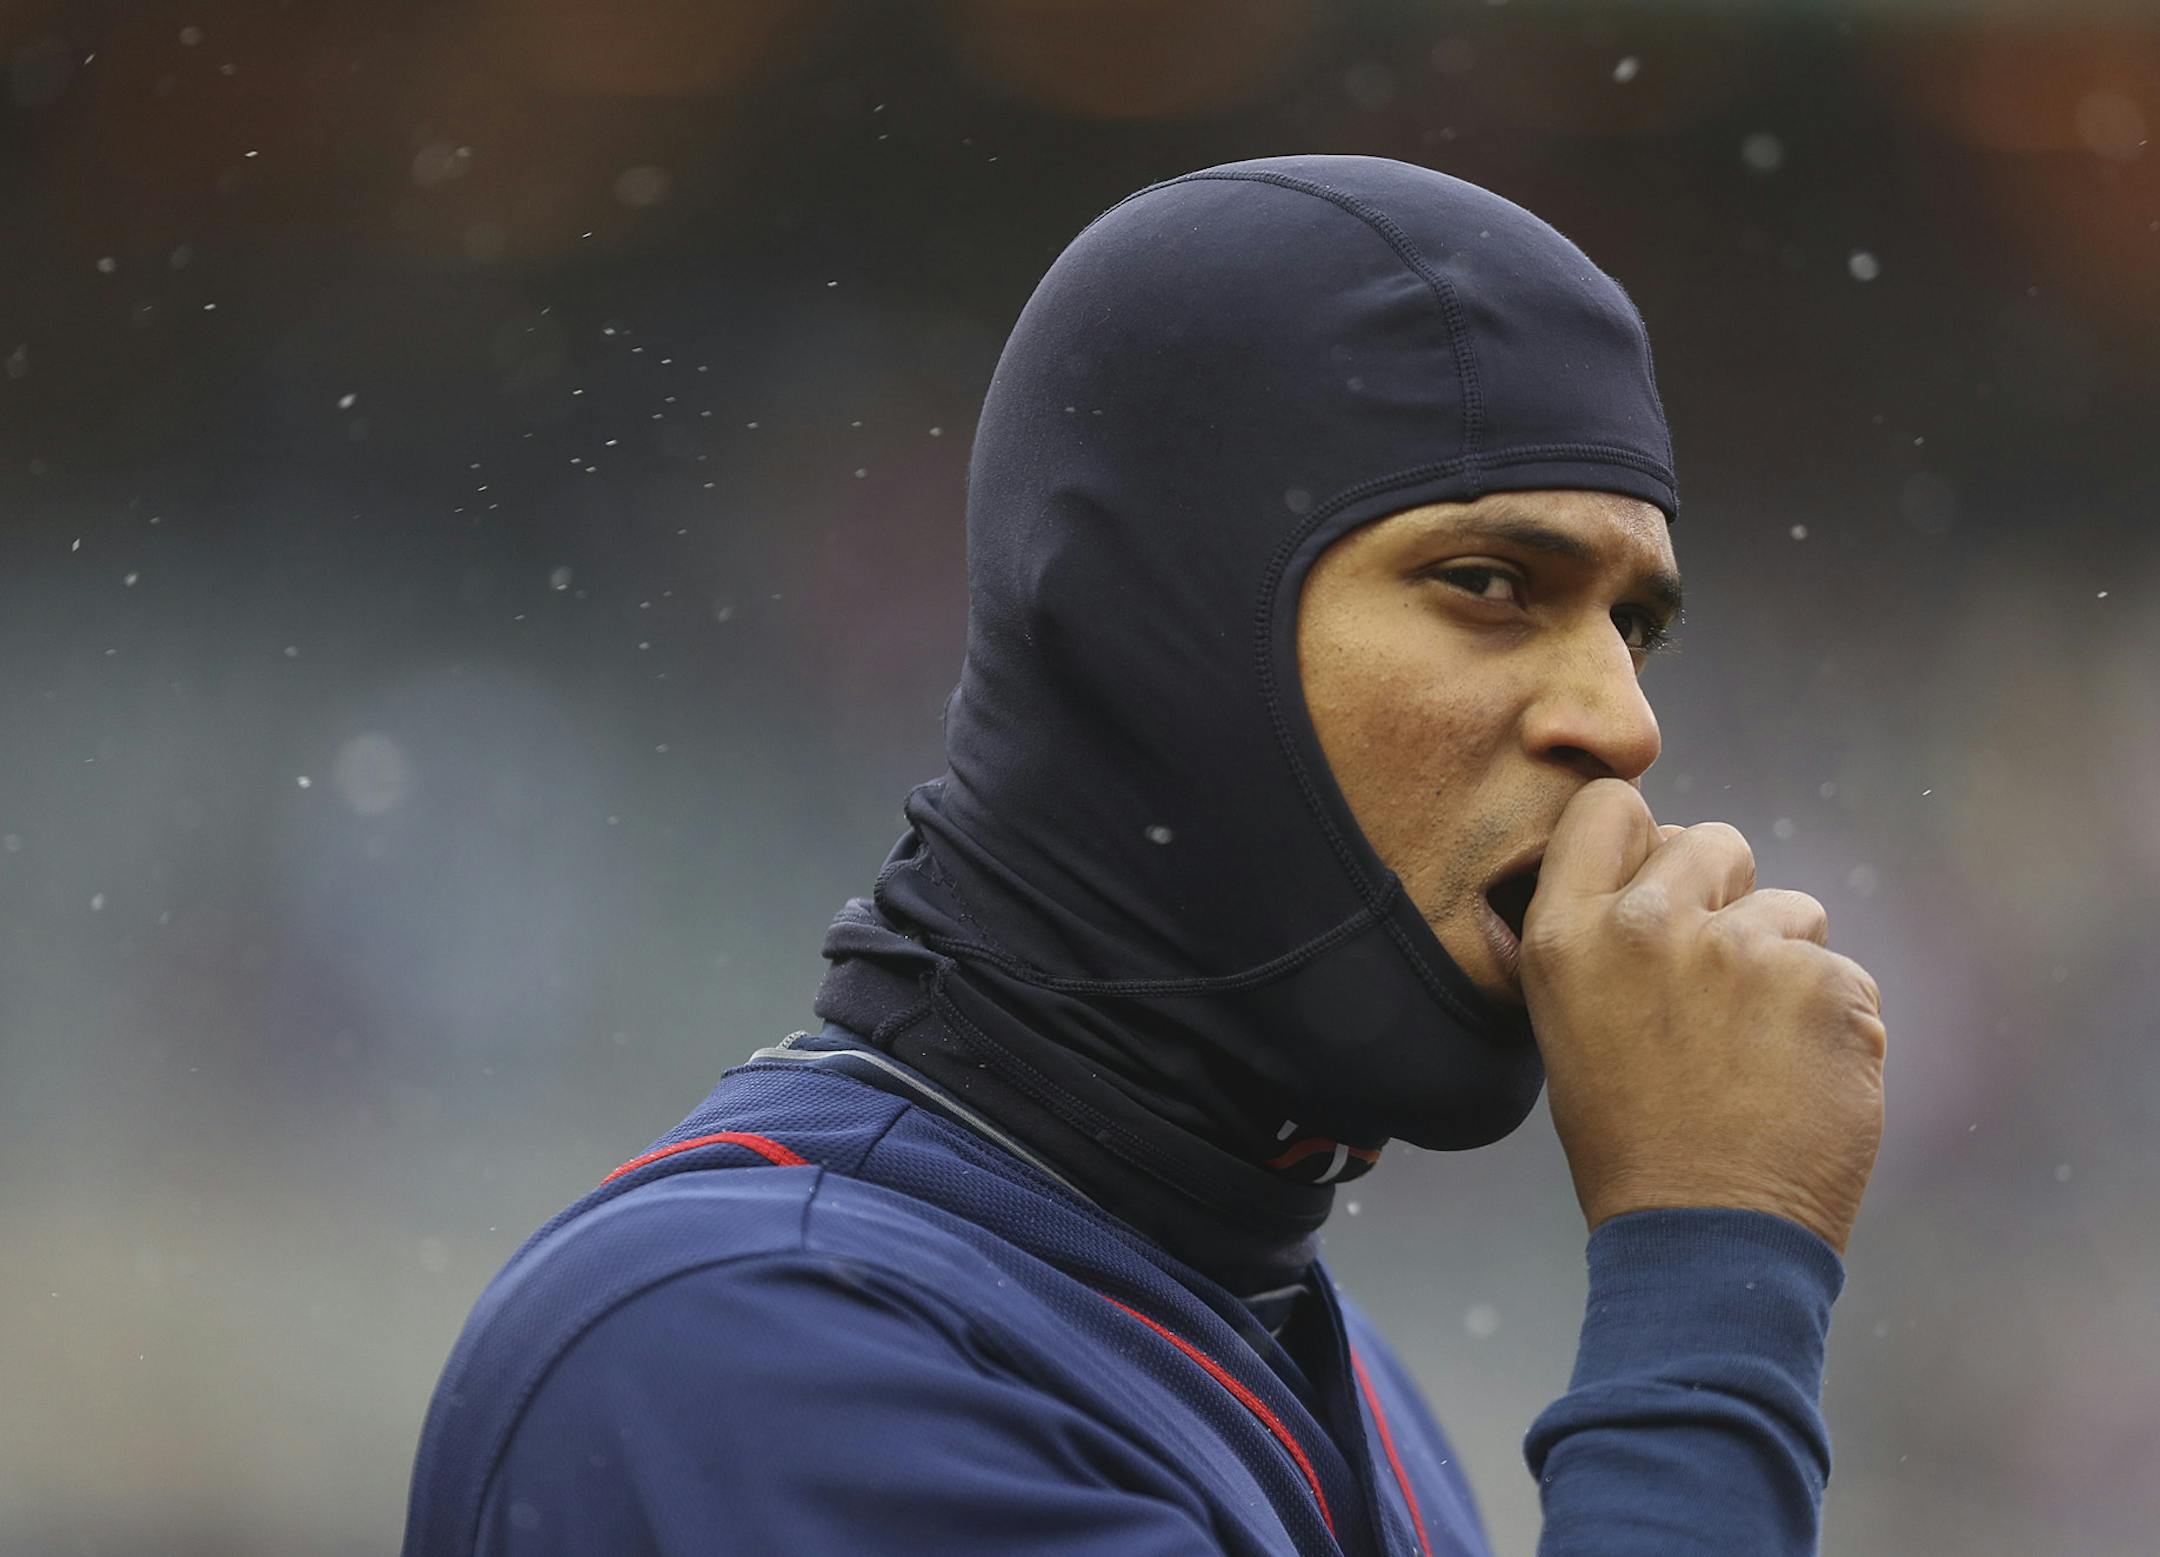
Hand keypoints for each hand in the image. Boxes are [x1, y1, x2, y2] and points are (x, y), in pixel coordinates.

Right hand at [1519, 779, 1886, 1254]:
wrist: (1706, 1239)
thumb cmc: (1632, 1139)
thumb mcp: (1572, 1021)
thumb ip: (1608, 935)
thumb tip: (1661, 871)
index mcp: (1568, 934)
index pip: (1609, 805)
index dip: (1643, 837)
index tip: (1657, 882)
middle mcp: (1646, 925)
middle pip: (1710, 837)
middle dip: (1725, 894)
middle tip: (1718, 982)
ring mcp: (1740, 950)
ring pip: (1790, 907)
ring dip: (1784, 963)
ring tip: (1757, 1052)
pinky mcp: (1823, 985)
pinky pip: (1843, 973)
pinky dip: (1833, 1021)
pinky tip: (1800, 1080)